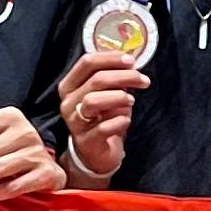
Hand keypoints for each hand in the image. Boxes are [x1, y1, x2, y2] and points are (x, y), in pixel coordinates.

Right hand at [57, 46, 147, 182]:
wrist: (95, 152)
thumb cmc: (102, 117)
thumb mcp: (105, 93)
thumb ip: (113, 77)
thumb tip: (131, 61)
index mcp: (70, 85)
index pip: (87, 62)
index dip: (111, 58)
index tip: (131, 60)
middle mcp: (68, 102)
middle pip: (96, 80)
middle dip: (124, 76)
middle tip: (142, 79)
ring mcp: (74, 122)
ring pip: (94, 101)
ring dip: (118, 97)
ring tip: (131, 100)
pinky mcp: (85, 141)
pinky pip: (103, 127)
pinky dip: (119, 121)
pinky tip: (125, 120)